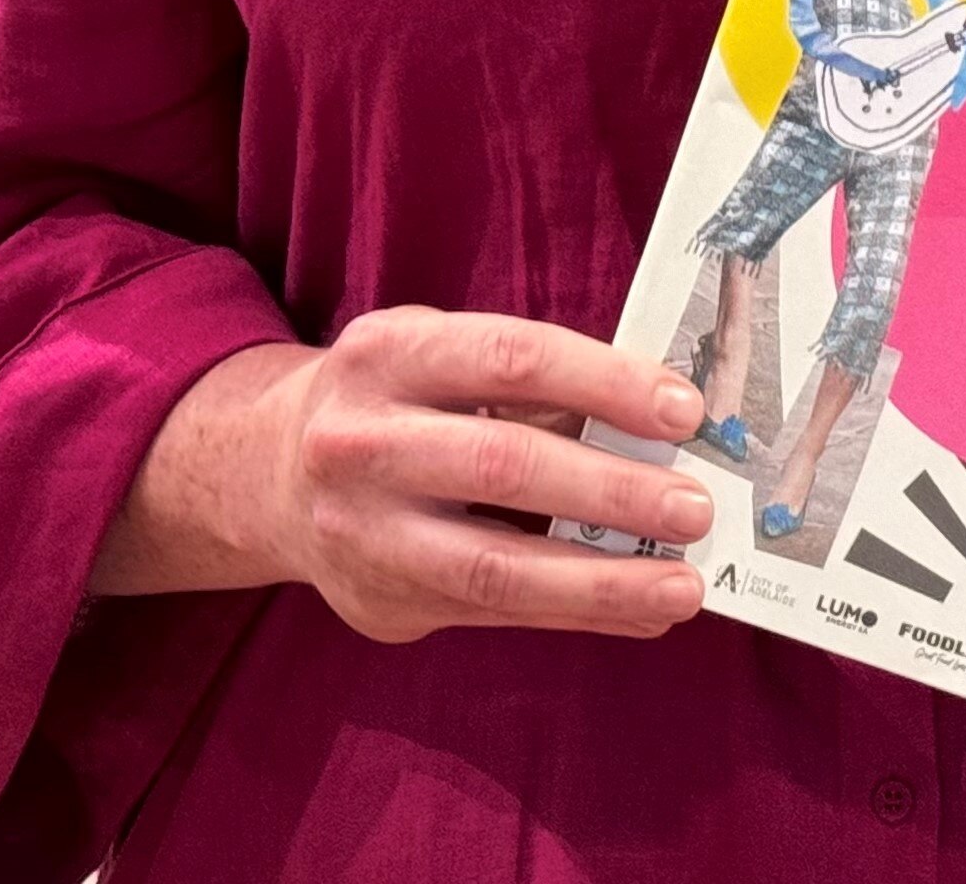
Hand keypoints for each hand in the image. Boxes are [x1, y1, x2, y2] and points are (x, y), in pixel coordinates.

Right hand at [89, 308, 715, 642]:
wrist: (271, 475)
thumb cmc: (398, 404)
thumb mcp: (441, 358)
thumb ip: (536, 385)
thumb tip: (664, 425)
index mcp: (389, 352)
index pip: (510, 357)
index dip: (604, 382)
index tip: (683, 410)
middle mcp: (361, 440)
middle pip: (503, 465)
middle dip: (612, 492)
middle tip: (695, 508)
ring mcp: (362, 531)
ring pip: (494, 566)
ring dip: (603, 581)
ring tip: (682, 587)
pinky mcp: (379, 602)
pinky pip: (494, 613)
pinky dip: (576, 612)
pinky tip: (637, 611)